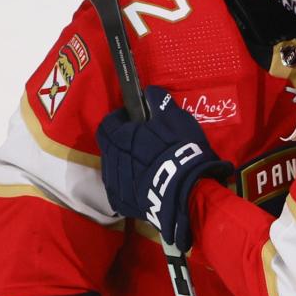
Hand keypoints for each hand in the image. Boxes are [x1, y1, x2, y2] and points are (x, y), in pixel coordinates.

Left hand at [98, 86, 230, 251]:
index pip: (108, 123)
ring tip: (144, 166)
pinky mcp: (121, 203)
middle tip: (142, 144)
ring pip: (113, 169)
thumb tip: (149, 92)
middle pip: (109, 147)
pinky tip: (143, 184)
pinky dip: (128, 185)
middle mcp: (110, 160)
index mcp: (119, 137)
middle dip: (121, 143)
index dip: (120, 120)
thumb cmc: (179, 150)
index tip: (135, 121)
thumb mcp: (174, 118)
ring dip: (124, 164)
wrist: (186, 191)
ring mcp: (114, 184)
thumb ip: (159, 102)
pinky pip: (119, 190)